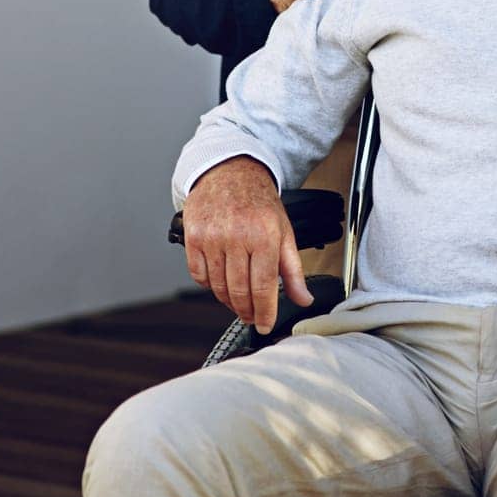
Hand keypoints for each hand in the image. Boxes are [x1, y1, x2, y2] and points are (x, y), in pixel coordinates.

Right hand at [181, 157, 313, 332]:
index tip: (265, 325)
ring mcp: (212, 236)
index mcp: (264, 236)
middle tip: (252, 316)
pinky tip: (220, 280)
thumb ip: (294, 270)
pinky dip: (209, 284)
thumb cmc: (259, 203)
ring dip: (228, 300)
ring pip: (218, 287)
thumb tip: (303, 300)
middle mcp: (237, 236)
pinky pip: (198, 275)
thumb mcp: (284, 232)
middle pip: (239, 291)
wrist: (231, 171)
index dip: (264, 312)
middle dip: (247, 311)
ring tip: (238, 300)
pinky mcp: (193, 236)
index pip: (263, 287)